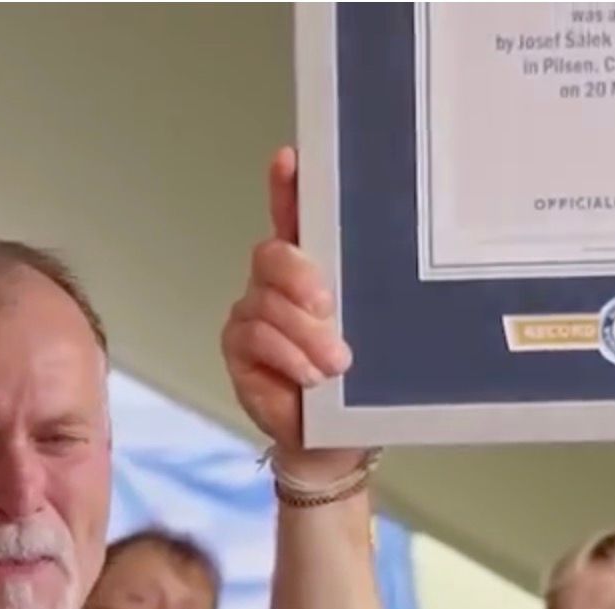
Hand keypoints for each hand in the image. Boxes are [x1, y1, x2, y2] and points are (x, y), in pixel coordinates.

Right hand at [219, 147, 368, 483]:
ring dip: (303, 334)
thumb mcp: (373, 334)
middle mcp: (278, 283)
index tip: (289, 160)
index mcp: (314, 269)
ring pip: (267, 303)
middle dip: (300, 277)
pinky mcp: (238, 347)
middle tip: (329, 308)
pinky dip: (285, 355)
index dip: (288, 187)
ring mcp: (253, 313)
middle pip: (273, 255)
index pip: (295, 216)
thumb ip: (368, 301)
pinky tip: (307, 376)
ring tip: (334, 365)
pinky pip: (254, 337)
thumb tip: (376, 283)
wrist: (335, 441)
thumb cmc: (360, 381)